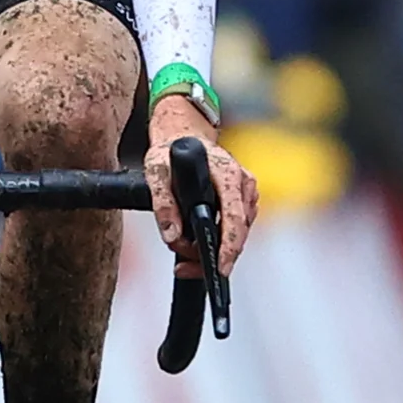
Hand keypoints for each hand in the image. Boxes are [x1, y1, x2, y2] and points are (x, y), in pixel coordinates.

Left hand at [143, 94, 256, 274]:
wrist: (181, 136)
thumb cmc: (171, 150)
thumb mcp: (156, 171)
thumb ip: (162, 202)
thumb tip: (172, 234)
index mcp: (228, 174)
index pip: (234, 217)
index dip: (229, 245)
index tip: (221, 266)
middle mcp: (243, 184)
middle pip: (237, 233)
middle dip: (210, 255)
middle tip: (183, 265)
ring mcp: (245, 194)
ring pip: (235, 236)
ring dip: (209, 250)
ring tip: (182, 254)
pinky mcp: (241, 202)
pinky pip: (232, 230)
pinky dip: (215, 242)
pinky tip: (194, 245)